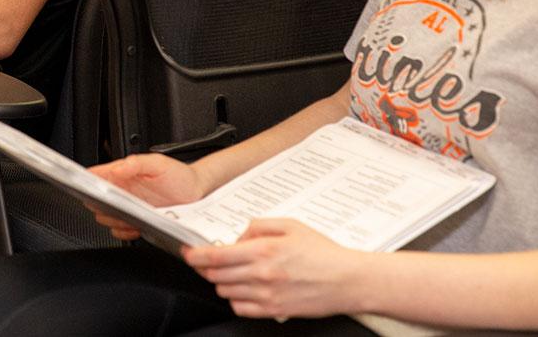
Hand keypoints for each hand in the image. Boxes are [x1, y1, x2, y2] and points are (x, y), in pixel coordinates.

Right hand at [86, 154, 205, 239]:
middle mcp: (124, 191)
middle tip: (108, 206)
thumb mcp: (158, 163)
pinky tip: (133, 227)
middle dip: (98, 204)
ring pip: (106, 217)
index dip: (86, 181)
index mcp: (124, 173)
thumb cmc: (179, 175)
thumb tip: (117, 168)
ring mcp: (130, 208)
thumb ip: (137, 163)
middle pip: (96, 200)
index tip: (82, 185)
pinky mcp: (137, 222)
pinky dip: (123, 231)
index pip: (97, 175)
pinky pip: (120, 231)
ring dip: (111, 219)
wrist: (198, 193)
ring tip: (125, 216)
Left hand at [183, 218, 365, 320]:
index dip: (195, 255)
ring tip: (232, 272)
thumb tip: (238, 235)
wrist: (348, 281)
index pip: (216, 256)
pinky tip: (244, 289)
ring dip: (222, 281)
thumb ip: (259, 225)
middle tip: (209, 260)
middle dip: (207, 267)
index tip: (189, 253)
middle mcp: (262, 275)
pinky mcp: (275, 311)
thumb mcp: (291, 225)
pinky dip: (236, 298)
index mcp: (264, 250)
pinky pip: (240, 308)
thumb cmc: (324, 252)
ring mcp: (267, 296)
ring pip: (225, 291)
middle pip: (215, 275)